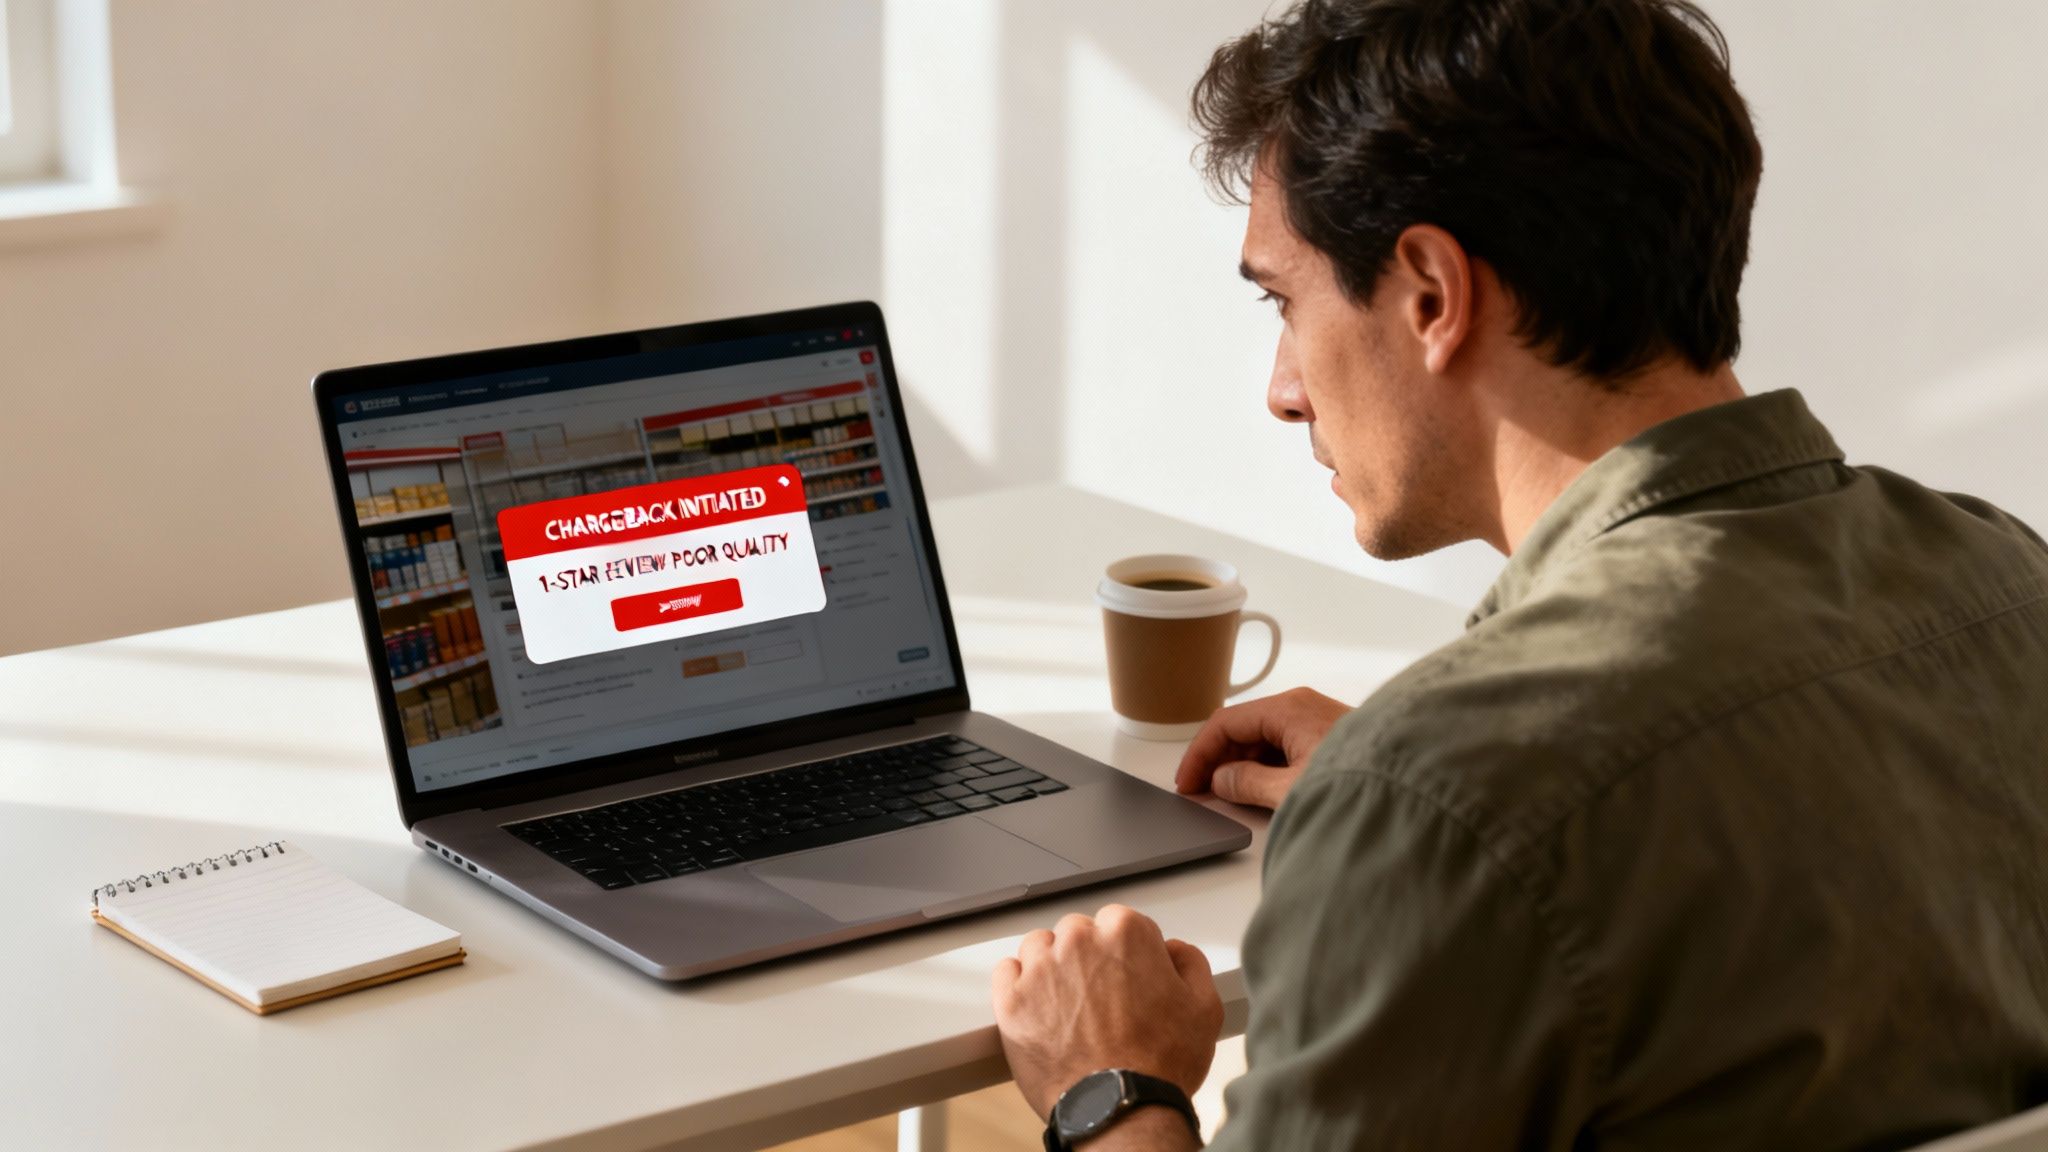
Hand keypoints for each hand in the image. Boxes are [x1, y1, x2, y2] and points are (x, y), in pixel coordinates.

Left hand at [992, 904, 1223, 1121]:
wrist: (1119, 1109)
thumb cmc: (1160, 1064)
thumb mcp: (1204, 1008)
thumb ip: (1190, 963)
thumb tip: (1173, 950)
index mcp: (1125, 932)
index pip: (1118, 922)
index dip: (1126, 952)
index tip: (1126, 976)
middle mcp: (1079, 941)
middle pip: (1078, 932)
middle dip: (1088, 958)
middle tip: (1100, 998)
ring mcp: (1041, 969)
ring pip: (1040, 948)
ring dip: (1052, 967)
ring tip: (1069, 1006)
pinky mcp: (1012, 999)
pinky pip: (1006, 972)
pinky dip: (1019, 985)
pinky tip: (1039, 1008)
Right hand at [1174, 687, 1349, 809]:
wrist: (1419, 781)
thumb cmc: (1360, 780)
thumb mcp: (1289, 789)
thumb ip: (1246, 783)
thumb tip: (1222, 781)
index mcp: (1287, 708)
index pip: (1224, 723)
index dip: (1199, 755)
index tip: (1187, 784)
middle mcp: (1302, 705)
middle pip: (1244, 728)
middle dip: (1219, 760)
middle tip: (1203, 793)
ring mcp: (1318, 719)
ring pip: (1265, 737)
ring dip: (1244, 764)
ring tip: (1233, 797)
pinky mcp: (1333, 736)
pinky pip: (1287, 744)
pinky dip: (1267, 765)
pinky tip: (1264, 790)